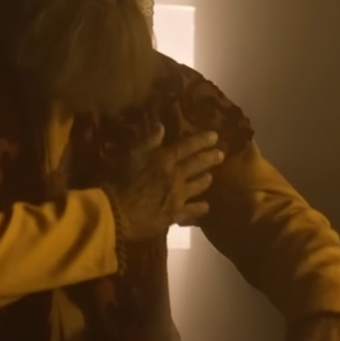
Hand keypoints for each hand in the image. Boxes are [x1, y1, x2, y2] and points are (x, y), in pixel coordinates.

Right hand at [106, 126, 223, 241]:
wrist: (118, 212)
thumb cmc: (121, 181)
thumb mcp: (132, 157)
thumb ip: (148, 142)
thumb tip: (161, 126)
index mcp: (164, 160)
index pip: (187, 147)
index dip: (201, 140)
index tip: (215, 136)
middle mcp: (175, 176)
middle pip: (198, 164)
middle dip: (211, 158)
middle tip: (221, 154)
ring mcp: (178, 196)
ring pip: (198, 186)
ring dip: (205, 180)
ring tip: (210, 177)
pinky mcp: (176, 214)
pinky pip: (194, 210)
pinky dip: (201, 207)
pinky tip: (205, 206)